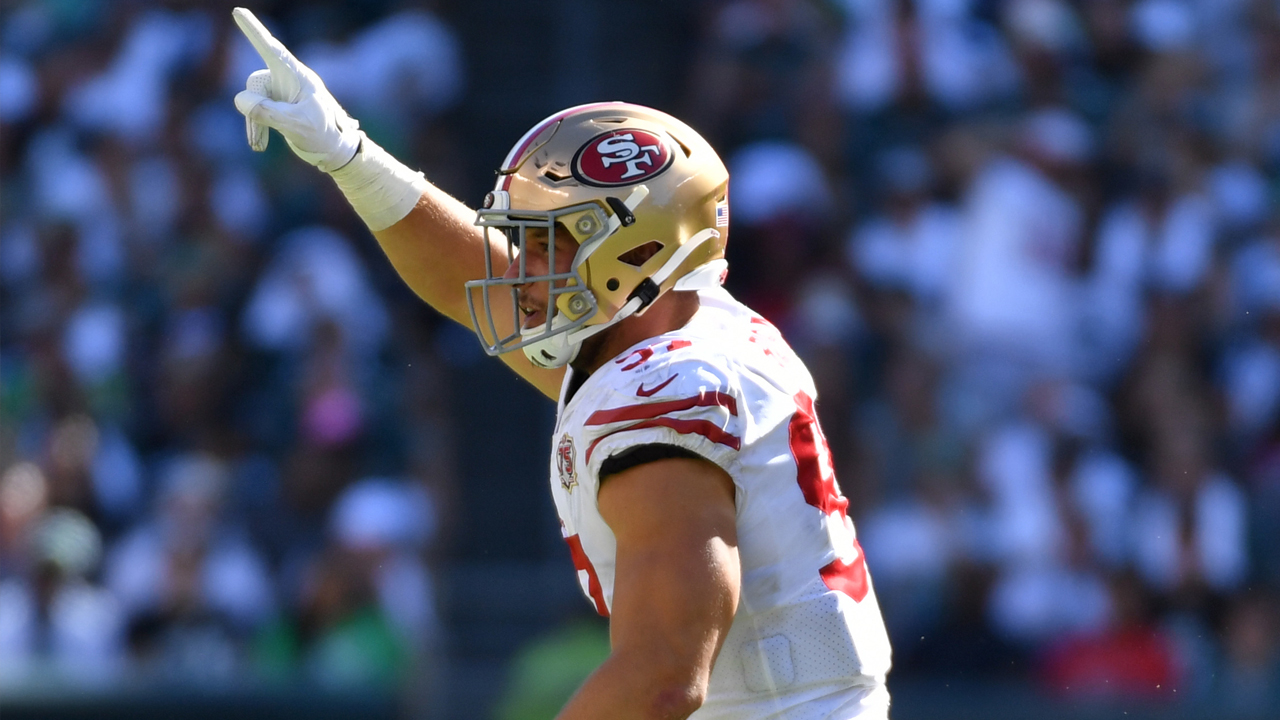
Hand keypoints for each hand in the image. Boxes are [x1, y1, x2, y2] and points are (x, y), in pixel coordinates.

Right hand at [231, 7, 360, 171]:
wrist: (335, 150)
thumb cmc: (323, 134)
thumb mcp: (295, 125)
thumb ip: (267, 112)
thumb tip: (240, 100)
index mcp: (298, 76)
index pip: (271, 49)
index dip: (254, 30)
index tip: (238, 11)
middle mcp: (287, 79)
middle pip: (255, 84)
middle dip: (254, 109)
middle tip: (261, 137)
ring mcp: (280, 92)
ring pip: (251, 99)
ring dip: (253, 122)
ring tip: (260, 145)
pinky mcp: (276, 104)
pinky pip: (254, 109)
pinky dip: (254, 126)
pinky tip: (260, 144)